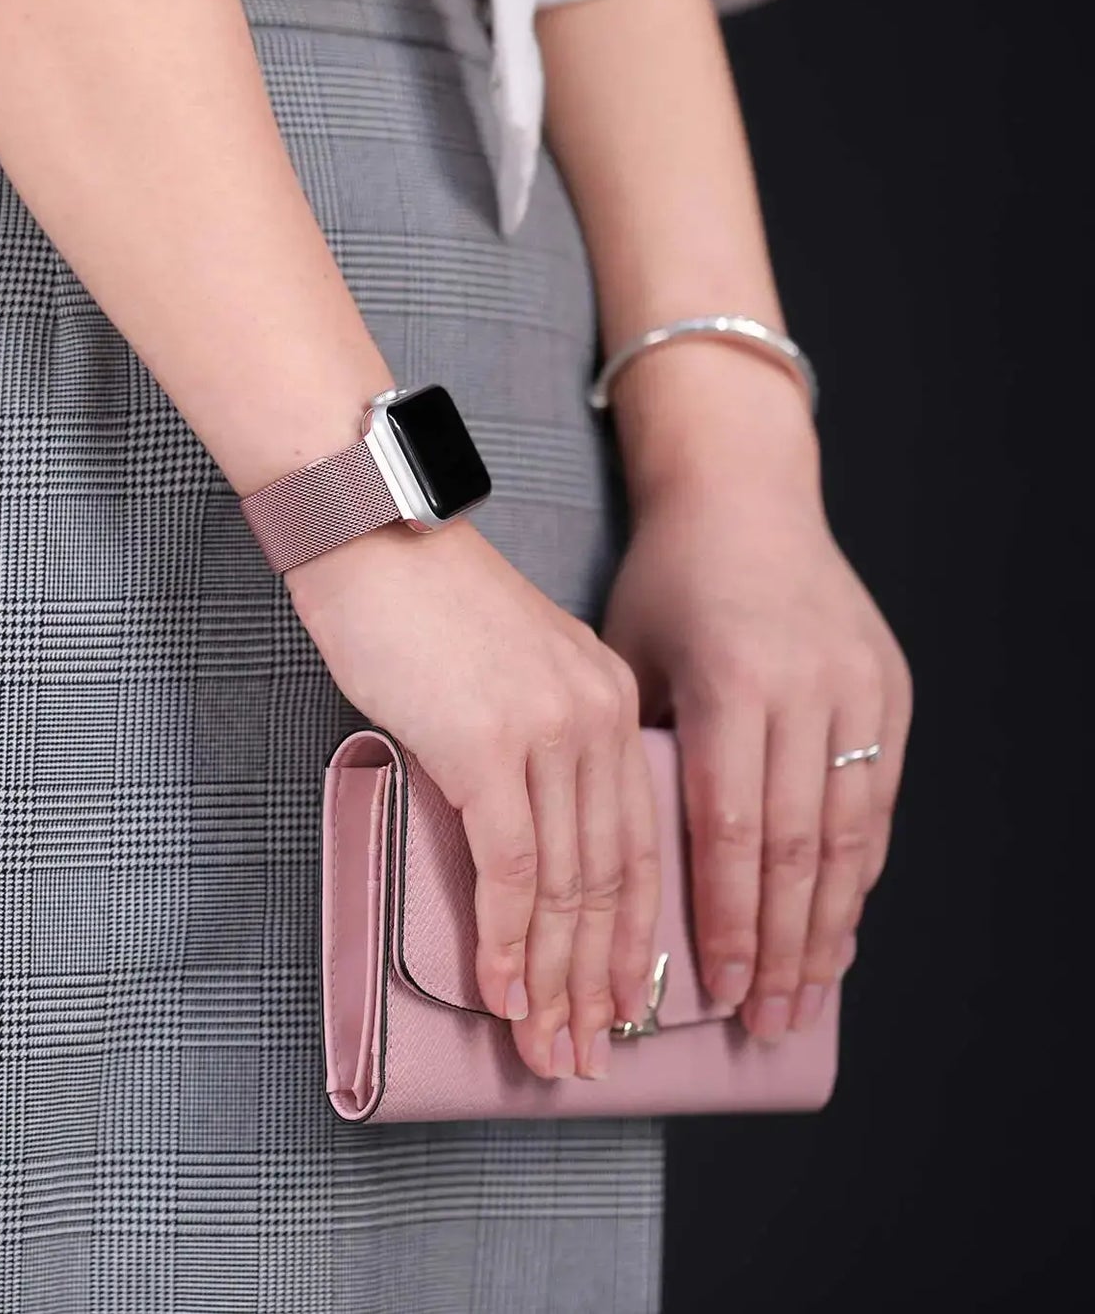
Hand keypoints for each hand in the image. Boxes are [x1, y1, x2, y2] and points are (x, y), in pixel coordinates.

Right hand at [287, 520, 659, 1080]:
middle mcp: (594, 717)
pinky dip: (508, 936)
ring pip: (569, 883)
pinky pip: (510, 864)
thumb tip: (513, 843)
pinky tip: (504, 989)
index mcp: (606, 700)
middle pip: (613, 876)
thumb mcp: (498, 674)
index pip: (637, 841)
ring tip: (549, 1047)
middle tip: (590, 1054)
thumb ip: (524, 747)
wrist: (369, 528)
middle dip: (603, 979)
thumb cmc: (416, 603)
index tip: (622, 1001)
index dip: (630, 934)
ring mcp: (545, 730)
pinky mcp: (486, 743)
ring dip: (559, 977)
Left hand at [601, 481, 910, 1041]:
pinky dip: (859, 866)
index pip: (731, 830)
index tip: (713, 989)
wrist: (746, 497)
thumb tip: (629, 868)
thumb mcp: (630, 658)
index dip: (725, 919)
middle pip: (797, 847)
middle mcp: (806, 689)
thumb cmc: (666, 581)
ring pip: (850, 833)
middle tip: (764, 1022)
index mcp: (730, 682)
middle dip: (780, 946)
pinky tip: (841, 919)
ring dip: (829, 924)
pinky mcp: (891, 688)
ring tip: (806, 995)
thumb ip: (641, 755)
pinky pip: (879, 797)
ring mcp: (861, 688)